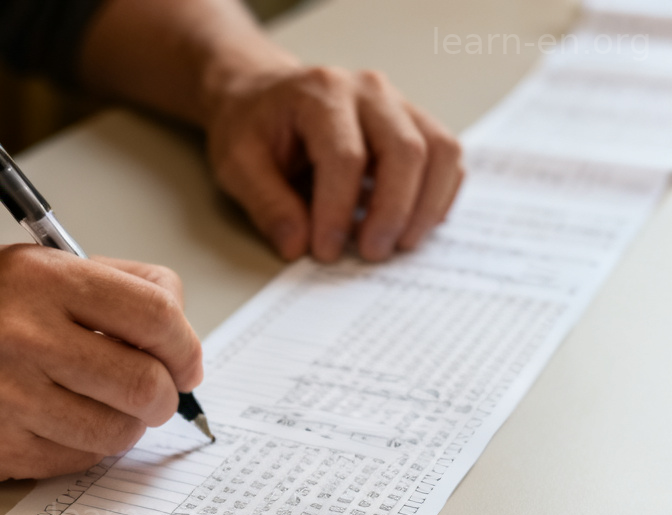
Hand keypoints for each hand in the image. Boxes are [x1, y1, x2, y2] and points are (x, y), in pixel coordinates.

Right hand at [0, 246, 202, 482]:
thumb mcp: (19, 266)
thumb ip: (103, 285)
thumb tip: (177, 326)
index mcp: (38, 280)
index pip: (156, 314)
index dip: (187, 346)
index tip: (187, 363)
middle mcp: (22, 337)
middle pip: (147, 384)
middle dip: (166, 396)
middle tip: (156, 396)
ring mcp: (5, 400)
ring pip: (117, 432)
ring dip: (126, 426)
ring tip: (102, 407)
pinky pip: (75, 461)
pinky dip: (84, 448)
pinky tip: (60, 424)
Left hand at [204, 63, 463, 262]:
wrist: (262, 98)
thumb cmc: (250, 128)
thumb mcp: (237, 165)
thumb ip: (267, 205)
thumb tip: (297, 247)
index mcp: (321, 94)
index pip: (344, 157)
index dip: (338, 211)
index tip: (326, 252)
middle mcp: (369, 91)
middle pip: (405, 151)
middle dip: (392, 212)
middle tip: (371, 255)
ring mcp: (397, 105)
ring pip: (439, 151)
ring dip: (425, 207)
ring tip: (398, 247)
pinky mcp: (413, 125)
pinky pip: (446, 158)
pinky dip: (439, 196)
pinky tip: (414, 227)